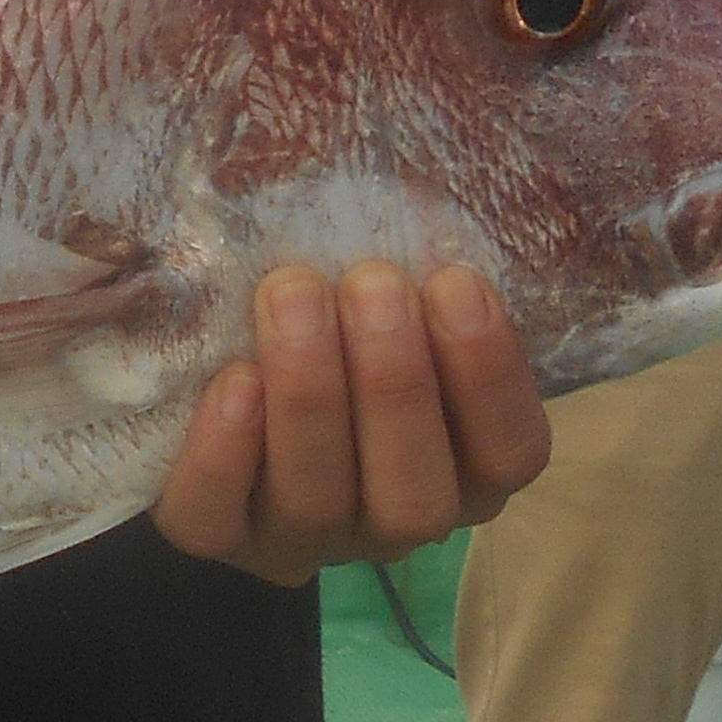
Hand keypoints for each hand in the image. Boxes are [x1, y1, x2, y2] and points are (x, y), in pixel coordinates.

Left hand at [155, 264, 551, 587]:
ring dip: (311, 398)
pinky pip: (218, 519)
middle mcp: (388, 519)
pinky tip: (233, 379)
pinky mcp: (216, 534)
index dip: (491, 378)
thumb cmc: (334, 320)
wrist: (213, 393)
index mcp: (459, 468)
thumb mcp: (385, 299)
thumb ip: (416, 274)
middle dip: (396, 385)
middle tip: (372, 283)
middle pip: (416, 497)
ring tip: (293, 295)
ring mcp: (300, 539)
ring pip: (318, 503)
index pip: (509, 454)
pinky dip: (225, 454)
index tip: (457, 282)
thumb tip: (427, 182)